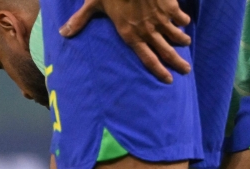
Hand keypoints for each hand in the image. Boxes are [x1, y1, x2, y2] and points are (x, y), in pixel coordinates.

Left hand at [59, 0, 191, 82]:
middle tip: (187, 70)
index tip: (168, 79)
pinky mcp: (168, 6)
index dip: (158, 71)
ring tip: (186, 44)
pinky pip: (180, 17)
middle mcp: (147, 31)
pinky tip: (185, 23)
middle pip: (165, 52)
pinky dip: (183, 21)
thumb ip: (80, 20)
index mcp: (130, 35)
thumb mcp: (93, 4)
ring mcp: (159, 19)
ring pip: (176, 35)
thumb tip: (63, 33)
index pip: (147, 59)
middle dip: (177, 62)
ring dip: (182, 41)